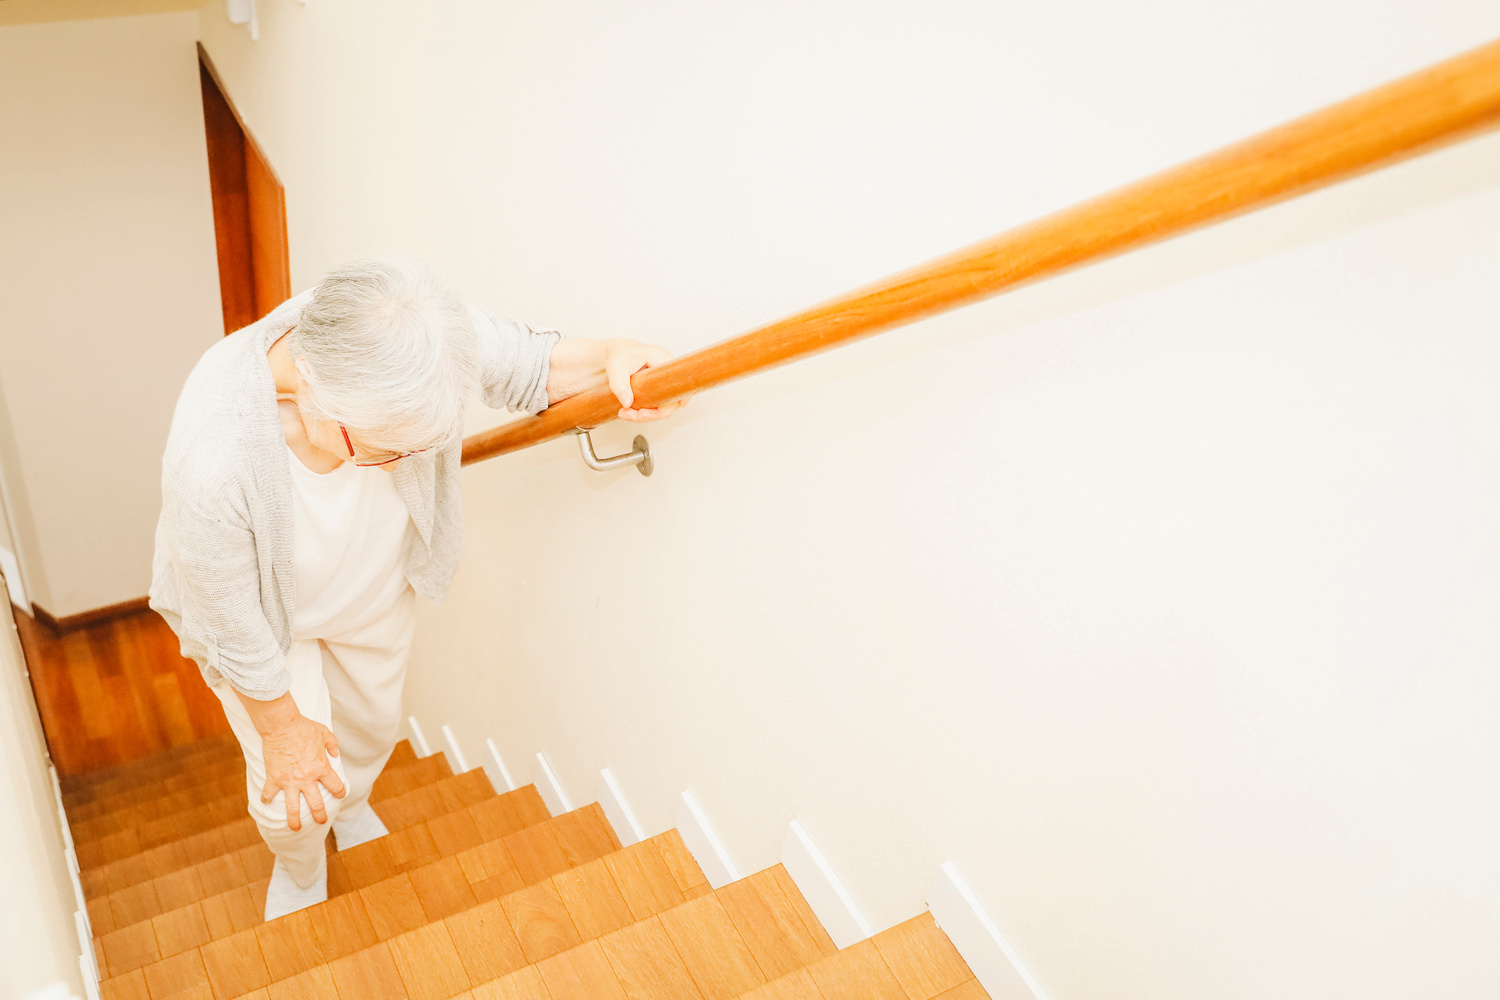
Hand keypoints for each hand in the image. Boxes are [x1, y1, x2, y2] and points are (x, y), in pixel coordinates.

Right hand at [259, 714, 345, 831]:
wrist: (282, 726)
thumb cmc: (304, 728)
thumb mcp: (324, 733)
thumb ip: (332, 744)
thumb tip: (335, 753)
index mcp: (321, 768)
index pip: (335, 786)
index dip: (339, 792)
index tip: (339, 795)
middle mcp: (307, 779)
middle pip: (316, 804)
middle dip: (320, 815)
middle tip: (321, 822)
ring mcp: (289, 781)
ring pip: (293, 808)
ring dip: (294, 820)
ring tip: (295, 828)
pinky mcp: (274, 778)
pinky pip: (269, 793)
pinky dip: (266, 799)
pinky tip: (265, 803)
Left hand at [603, 339, 688, 421]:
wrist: (616, 353)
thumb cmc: (618, 355)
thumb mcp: (615, 367)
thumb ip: (619, 383)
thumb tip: (627, 403)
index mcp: (660, 358)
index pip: (679, 378)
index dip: (681, 394)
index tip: (679, 405)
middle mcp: (665, 370)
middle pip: (671, 397)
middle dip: (653, 413)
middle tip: (632, 415)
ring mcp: (663, 380)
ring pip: (663, 404)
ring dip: (646, 415)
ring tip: (625, 414)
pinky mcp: (658, 388)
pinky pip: (657, 404)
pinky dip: (644, 412)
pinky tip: (629, 411)